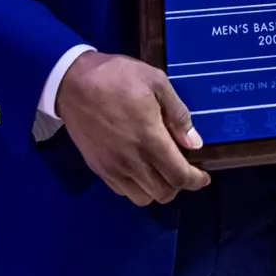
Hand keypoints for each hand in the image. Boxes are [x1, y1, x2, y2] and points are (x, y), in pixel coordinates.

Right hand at [55, 51, 210, 205]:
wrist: (72, 82)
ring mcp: (112, 167)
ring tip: (160, 170)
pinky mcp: (97, 168)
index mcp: (150, 139)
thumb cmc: (117, 77)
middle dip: (179, 185)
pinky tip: (139, 168)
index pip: (179, 176)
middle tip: (181, 167)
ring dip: (157, 189)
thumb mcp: (156, 82)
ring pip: (142, 198)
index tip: (203, 176)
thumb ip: (178, 114)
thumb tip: (194, 143)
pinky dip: (136, 187)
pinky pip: (122, 191)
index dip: (196, 181)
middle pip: (163, 193)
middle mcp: (132, 161)